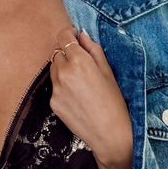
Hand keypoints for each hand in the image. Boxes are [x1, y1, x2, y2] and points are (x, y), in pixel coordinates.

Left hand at [48, 25, 132, 168]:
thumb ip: (92, 49)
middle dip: (66, 54)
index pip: (63, 36)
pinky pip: (55, 87)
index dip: (69, 35)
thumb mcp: (108, 70)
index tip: (74, 38)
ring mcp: (55, 88)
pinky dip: (62, 87)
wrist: (108, 133)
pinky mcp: (53, 102)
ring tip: (80, 83)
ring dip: (63, 70)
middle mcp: (63, 72)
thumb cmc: (114, 101)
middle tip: (81, 64)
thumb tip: (81, 35)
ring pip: (54, 70)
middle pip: (57, 52)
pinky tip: (77, 97)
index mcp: (79, 60)